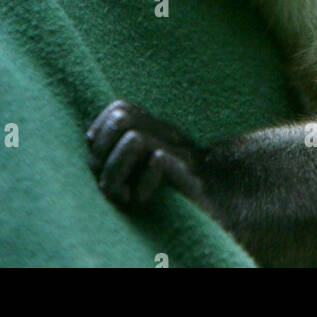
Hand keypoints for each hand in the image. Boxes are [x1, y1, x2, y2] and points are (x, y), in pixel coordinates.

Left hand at [86, 99, 206, 211]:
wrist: (225, 208)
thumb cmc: (179, 196)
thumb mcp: (146, 171)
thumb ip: (124, 153)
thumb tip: (91, 143)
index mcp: (156, 131)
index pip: (119, 108)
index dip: (100, 132)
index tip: (100, 163)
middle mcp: (167, 135)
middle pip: (121, 117)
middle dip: (103, 154)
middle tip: (111, 184)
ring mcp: (179, 152)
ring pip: (133, 139)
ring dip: (117, 173)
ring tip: (124, 197)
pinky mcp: (190, 173)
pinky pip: (158, 161)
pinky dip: (142, 185)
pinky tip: (143, 201)